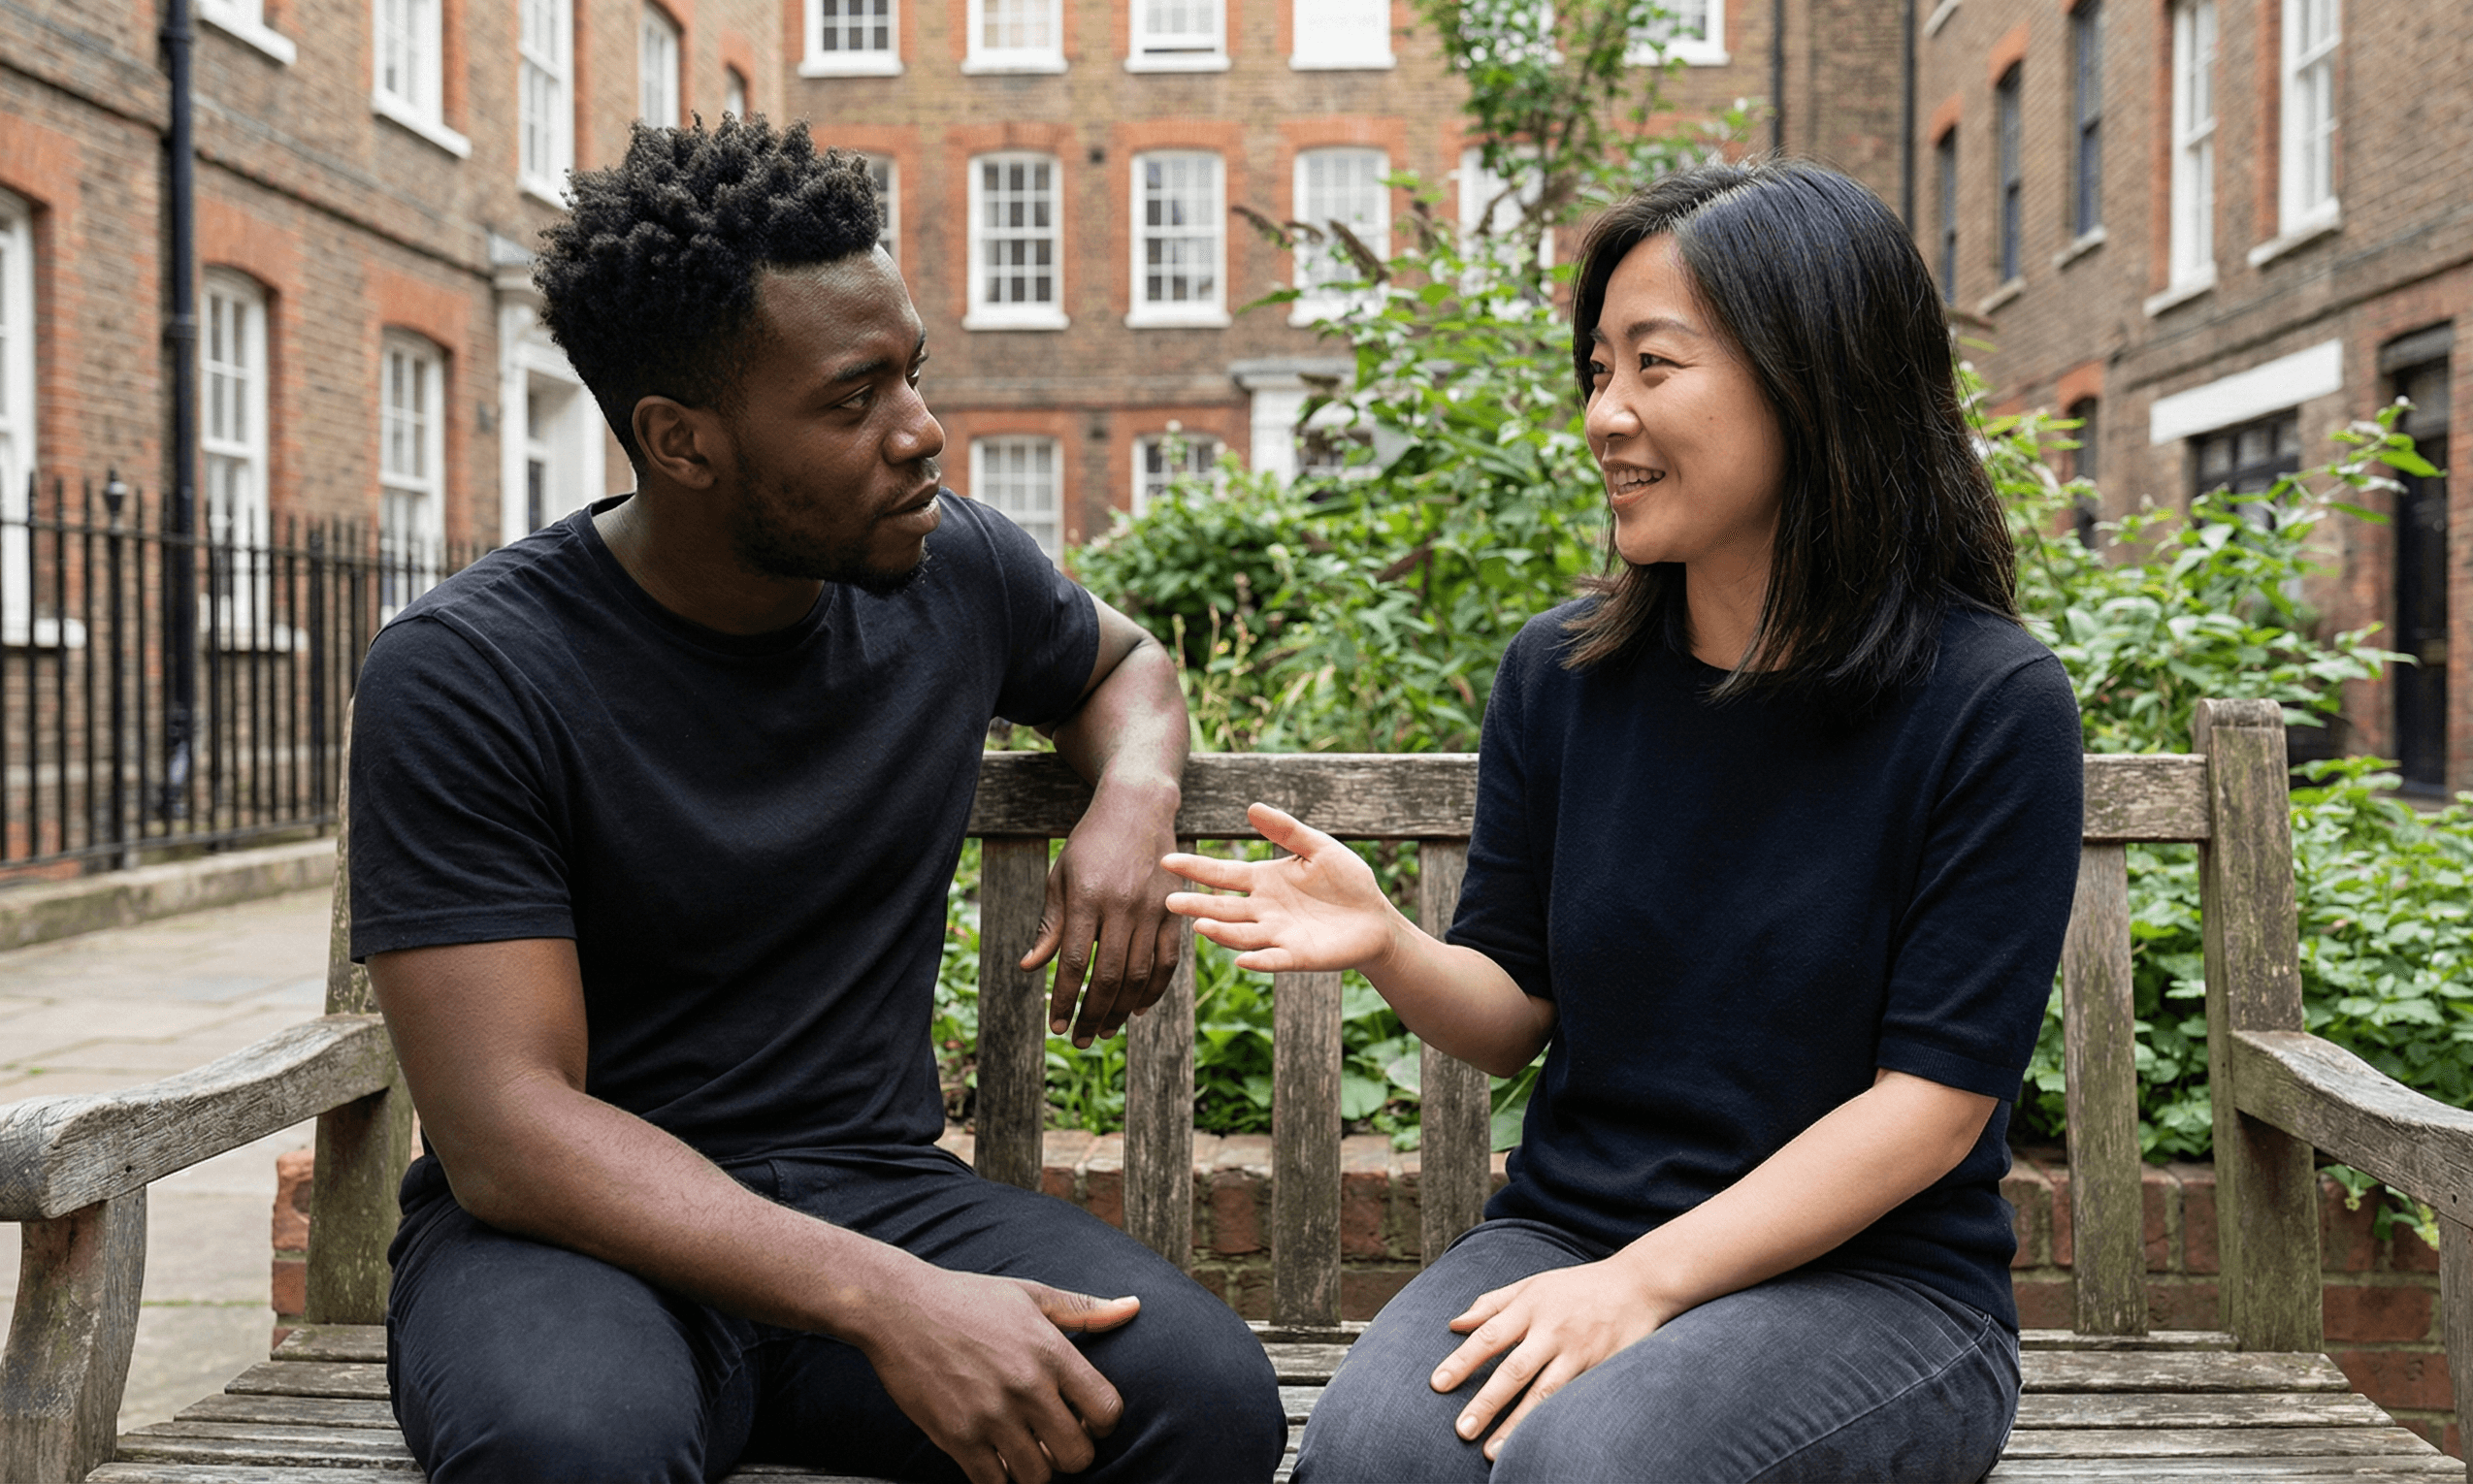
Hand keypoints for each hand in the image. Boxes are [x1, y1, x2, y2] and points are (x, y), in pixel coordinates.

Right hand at [858, 1266, 1140, 1483]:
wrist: (898, 1309)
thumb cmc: (967, 1299)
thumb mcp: (1030, 1294)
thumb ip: (1084, 1310)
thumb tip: (1132, 1308)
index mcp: (1050, 1351)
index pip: (1108, 1410)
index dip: (1104, 1422)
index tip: (1087, 1417)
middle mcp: (1025, 1387)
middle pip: (1079, 1455)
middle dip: (1073, 1452)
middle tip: (1056, 1438)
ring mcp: (990, 1416)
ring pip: (1039, 1477)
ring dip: (1037, 1468)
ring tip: (1025, 1448)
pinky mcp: (956, 1438)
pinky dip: (1000, 1478)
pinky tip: (995, 1456)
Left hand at [1022, 785, 1183, 1046]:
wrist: (1138, 808)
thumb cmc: (1090, 844)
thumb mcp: (1060, 877)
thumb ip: (1050, 924)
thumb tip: (1030, 966)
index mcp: (1087, 898)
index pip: (1073, 962)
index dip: (1064, 999)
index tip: (1055, 1025)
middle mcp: (1123, 906)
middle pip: (1109, 976)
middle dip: (1092, 1014)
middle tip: (1080, 1039)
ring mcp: (1153, 910)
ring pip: (1140, 975)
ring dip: (1121, 1010)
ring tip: (1105, 1030)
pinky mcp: (1174, 912)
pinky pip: (1167, 961)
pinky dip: (1154, 990)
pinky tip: (1137, 1009)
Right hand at [1160, 803, 1400, 973]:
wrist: (1376, 917)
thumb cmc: (1347, 881)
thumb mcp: (1318, 847)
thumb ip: (1287, 830)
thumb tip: (1252, 807)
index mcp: (1264, 881)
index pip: (1222, 875)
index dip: (1196, 869)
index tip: (1168, 861)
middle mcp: (1263, 910)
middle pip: (1223, 908)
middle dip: (1197, 905)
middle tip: (1169, 902)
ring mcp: (1278, 935)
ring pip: (1241, 935)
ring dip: (1221, 932)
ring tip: (1201, 925)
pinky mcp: (1297, 956)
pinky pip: (1273, 959)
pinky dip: (1258, 960)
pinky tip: (1243, 960)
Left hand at [1430, 1260, 1671, 1460]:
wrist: (1638, 1284)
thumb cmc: (1577, 1286)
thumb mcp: (1532, 1284)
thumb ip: (1492, 1304)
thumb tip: (1454, 1324)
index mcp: (1530, 1307)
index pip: (1488, 1336)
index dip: (1461, 1360)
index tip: (1437, 1384)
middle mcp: (1552, 1330)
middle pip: (1513, 1370)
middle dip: (1486, 1403)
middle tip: (1461, 1430)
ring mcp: (1579, 1352)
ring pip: (1544, 1393)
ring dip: (1517, 1425)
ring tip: (1493, 1451)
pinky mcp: (1602, 1369)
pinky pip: (1573, 1400)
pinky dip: (1554, 1421)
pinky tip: (1537, 1442)